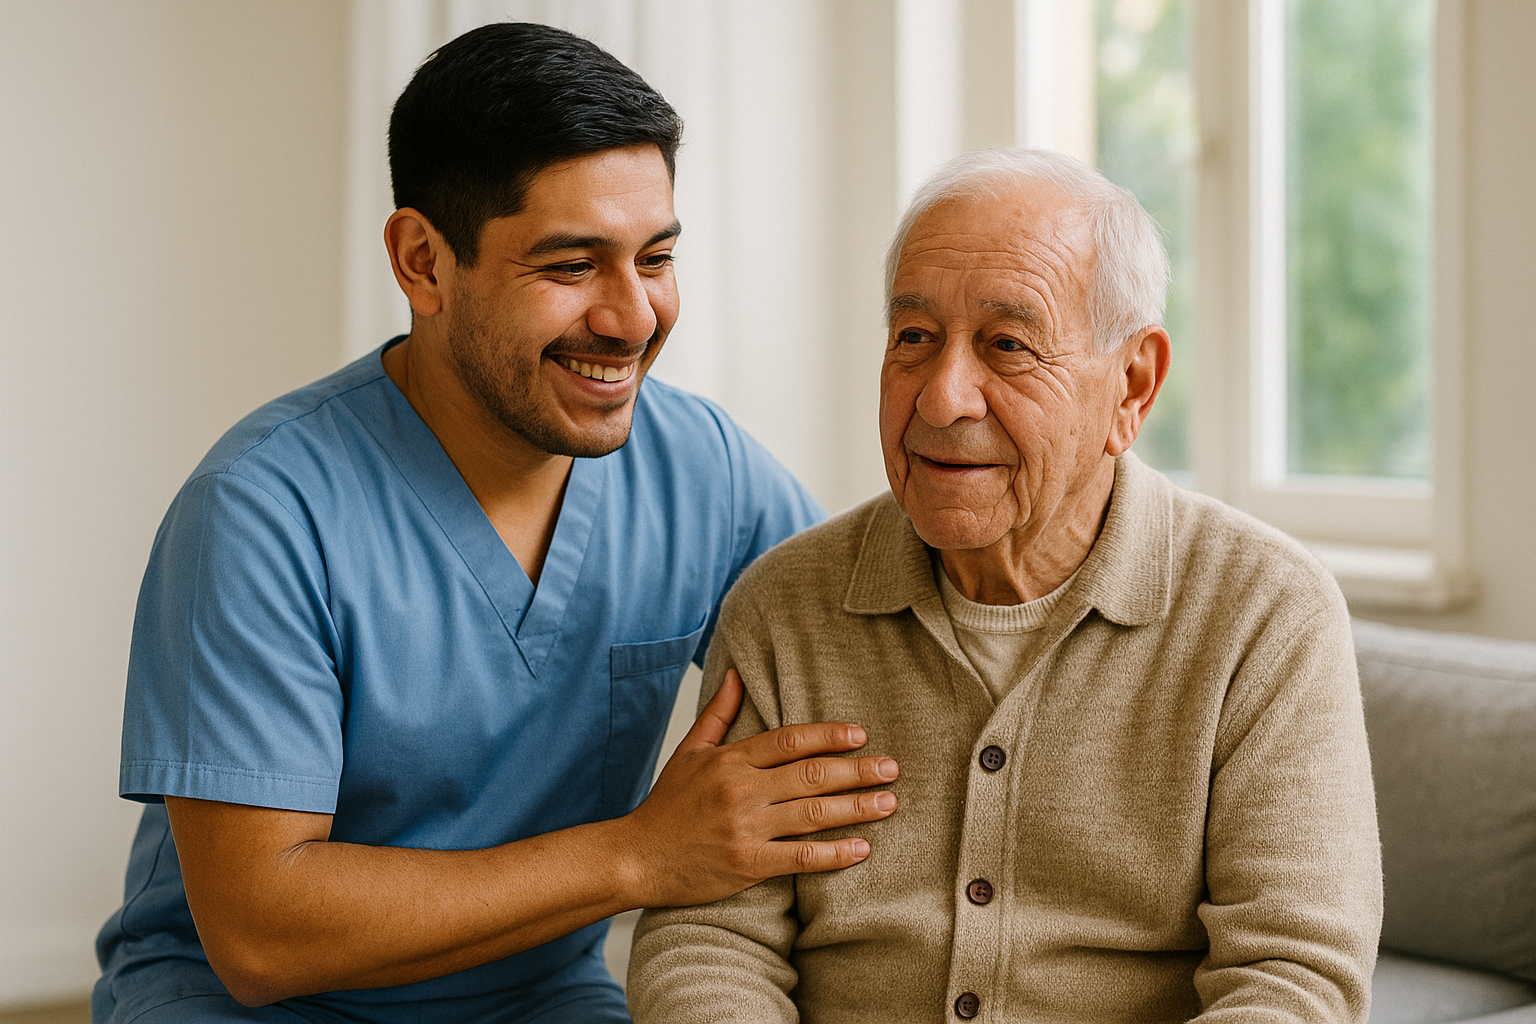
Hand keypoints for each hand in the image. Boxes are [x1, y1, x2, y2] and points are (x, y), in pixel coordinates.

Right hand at [620, 668, 898, 907]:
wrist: (637, 858)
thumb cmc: (666, 806)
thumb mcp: (688, 752)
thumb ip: (718, 714)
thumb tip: (735, 673)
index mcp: (730, 760)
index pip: (789, 740)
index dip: (828, 736)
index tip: (860, 734)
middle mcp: (742, 791)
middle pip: (811, 775)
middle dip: (857, 771)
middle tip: (892, 768)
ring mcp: (746, 828)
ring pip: (814, 814)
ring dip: (857, 807)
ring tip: (889, 802)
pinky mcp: (748, 864)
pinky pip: (801, 857)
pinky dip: (835, 853)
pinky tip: (862, 848)